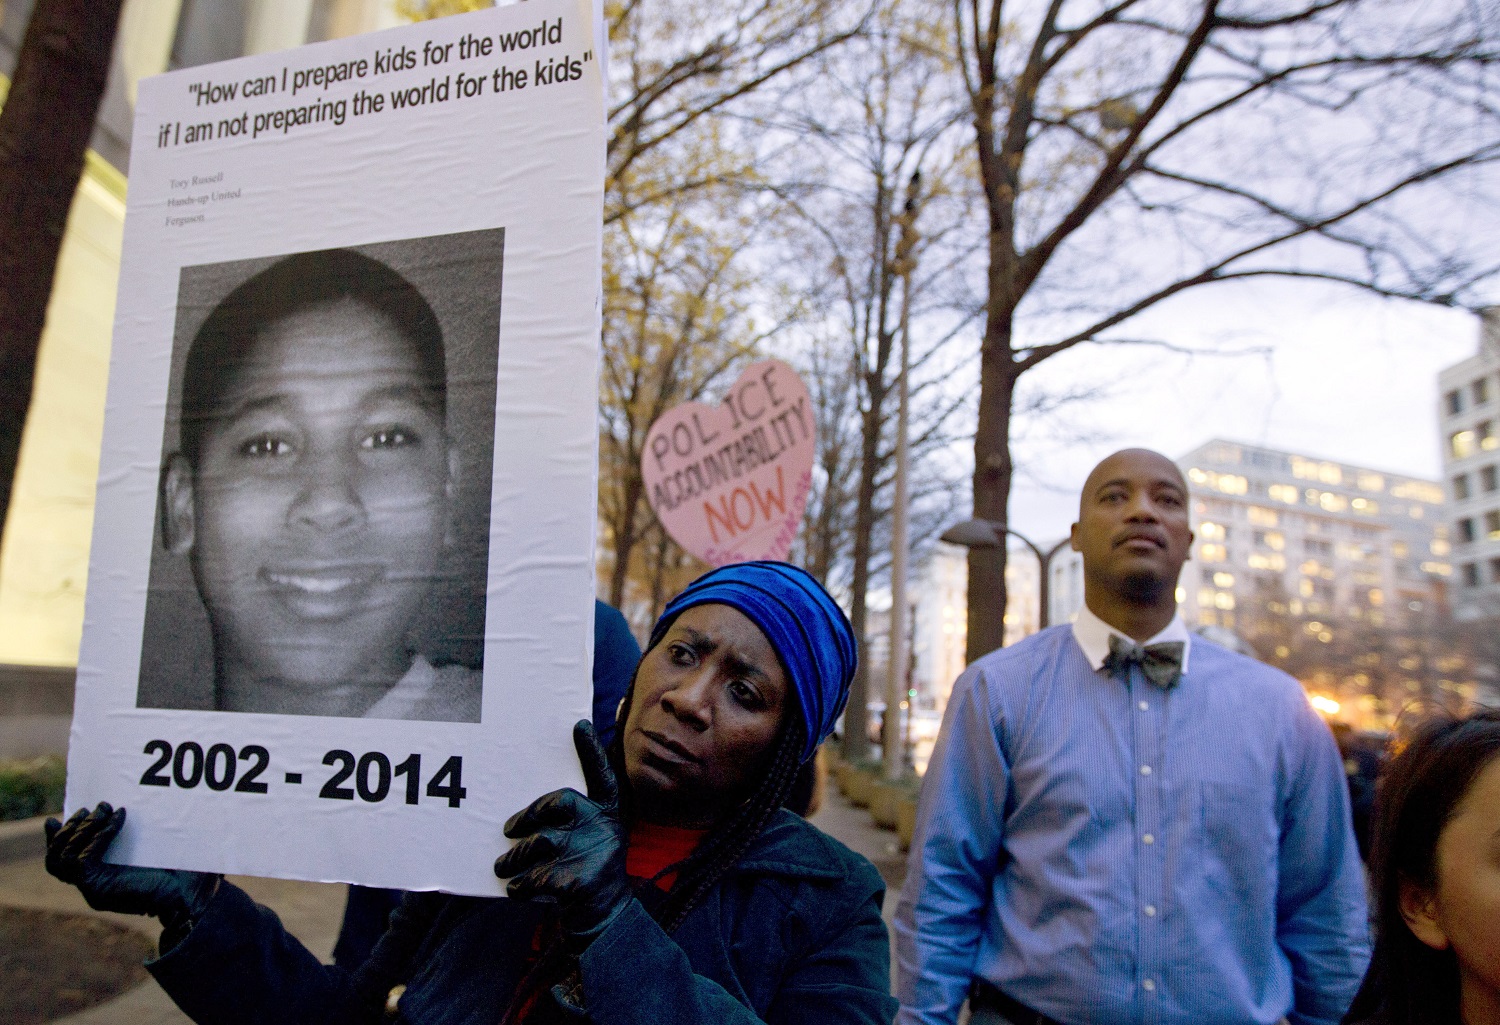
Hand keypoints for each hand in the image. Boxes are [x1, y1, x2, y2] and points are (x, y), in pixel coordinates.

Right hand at [45, 803, 219, 938]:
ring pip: (63, 858)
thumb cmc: (184, 872)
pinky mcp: (98, 889)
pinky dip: (97, 836)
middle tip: (94, 807)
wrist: (194, 895)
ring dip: (82, 829)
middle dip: (71, 829)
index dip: (57, 838)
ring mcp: (92, 889)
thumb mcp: (157, 850)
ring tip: (104, 809)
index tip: (60, 816)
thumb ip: (140, 836)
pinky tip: (119, 819)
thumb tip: (131, 808)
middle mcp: (92, 886)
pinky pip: (83, 859)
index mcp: (102, 878)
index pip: (63, 860)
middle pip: (56, 859)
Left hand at [495, 721, 628, 945]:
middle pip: (560, 803)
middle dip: (528, 815)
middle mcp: (604, 829)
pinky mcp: (578, 883)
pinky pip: (534, 877)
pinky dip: (519, 886)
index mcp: (607, 815)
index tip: (579, 724)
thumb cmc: (586, 870)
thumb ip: (571, 820)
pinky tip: (515, 890)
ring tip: (502, 867)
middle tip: (508, 829)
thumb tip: (527, 810)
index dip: (591, 751)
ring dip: (514, 859)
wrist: (604, 919)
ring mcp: (593, 855)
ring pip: (539, 843)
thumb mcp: (590, 839)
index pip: (602, 776)